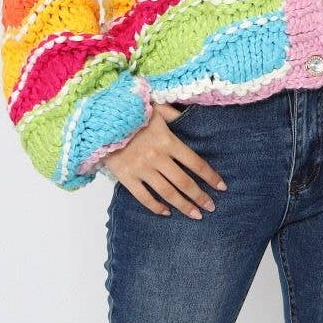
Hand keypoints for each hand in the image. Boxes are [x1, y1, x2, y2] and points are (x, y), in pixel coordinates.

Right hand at [102, 102, 227, 218]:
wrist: (101, 121)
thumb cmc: (130, 112)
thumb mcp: (156, 107)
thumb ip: (175, 114)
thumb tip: (191, 115)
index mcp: (168, 141)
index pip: (195, 163)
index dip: (210, 176)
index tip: (221, 187)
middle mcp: (158, 158)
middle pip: (184, 182)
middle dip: (200, 196)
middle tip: (211, 207)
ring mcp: (142, 169)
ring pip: (167, 193)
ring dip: (183, 205)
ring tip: (196, 215)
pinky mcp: (126, 177)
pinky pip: (144, 197)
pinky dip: (156, 207)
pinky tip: (166, 212)